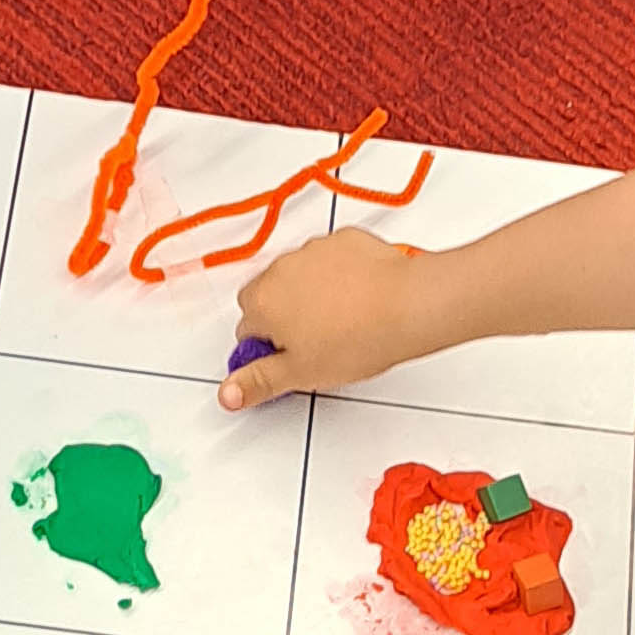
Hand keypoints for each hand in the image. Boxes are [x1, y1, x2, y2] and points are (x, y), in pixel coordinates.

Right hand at [221, 229, 432, 408]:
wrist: (406, 305)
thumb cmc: (358, 338)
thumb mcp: (300, 373)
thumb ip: (258, 382)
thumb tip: (227, 394)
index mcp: (262, 302)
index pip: (245, 331)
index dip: (266, 351)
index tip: (288, 362)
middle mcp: (280, 269)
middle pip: (267, 299)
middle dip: (282, 319)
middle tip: (313, 345)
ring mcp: (312, 251)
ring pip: (297, 278)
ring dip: (308, 296)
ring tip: (340, 323)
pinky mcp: (342, 241)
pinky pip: (329, 260)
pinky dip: (336, 276)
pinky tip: (356, 300)